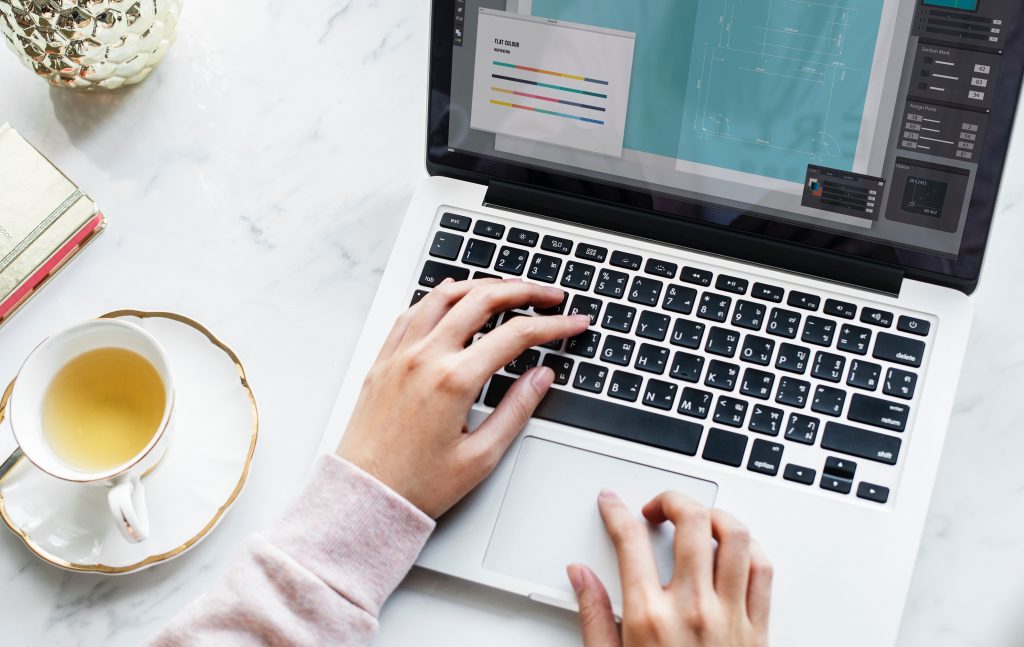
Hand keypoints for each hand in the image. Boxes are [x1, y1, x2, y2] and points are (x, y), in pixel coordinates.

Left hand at [338, 278, 589, 517]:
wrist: (364, 498)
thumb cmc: (417, 485)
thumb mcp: (481, 456)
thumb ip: (516, 409)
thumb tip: (542, 376)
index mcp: (453, 381)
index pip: (516, 335)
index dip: (553, 325)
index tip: (574, 322)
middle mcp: (425, 358)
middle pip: (482, 300)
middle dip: (524, 291)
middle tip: (549, 296)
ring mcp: (400, 355)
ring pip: (444, 296)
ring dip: (481, 286)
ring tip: (508, 289)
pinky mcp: (383, 361)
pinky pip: (412, 312)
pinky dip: (438, 297)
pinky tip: (453, 296)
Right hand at [567, 491, 771, 646]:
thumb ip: (594, 615)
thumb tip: (581, 575)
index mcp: (648, 617)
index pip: (630, 540)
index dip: (616, 511)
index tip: (611, 503)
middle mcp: (693, 609)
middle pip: (691, 521)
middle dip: (671, 499)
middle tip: (657, 507)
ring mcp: (731, 616)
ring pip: (735, 536)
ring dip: (714, 516)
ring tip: (697, 520)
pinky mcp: (759, 629)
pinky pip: (762, 570)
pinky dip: (749, 548)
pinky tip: (732, 550)